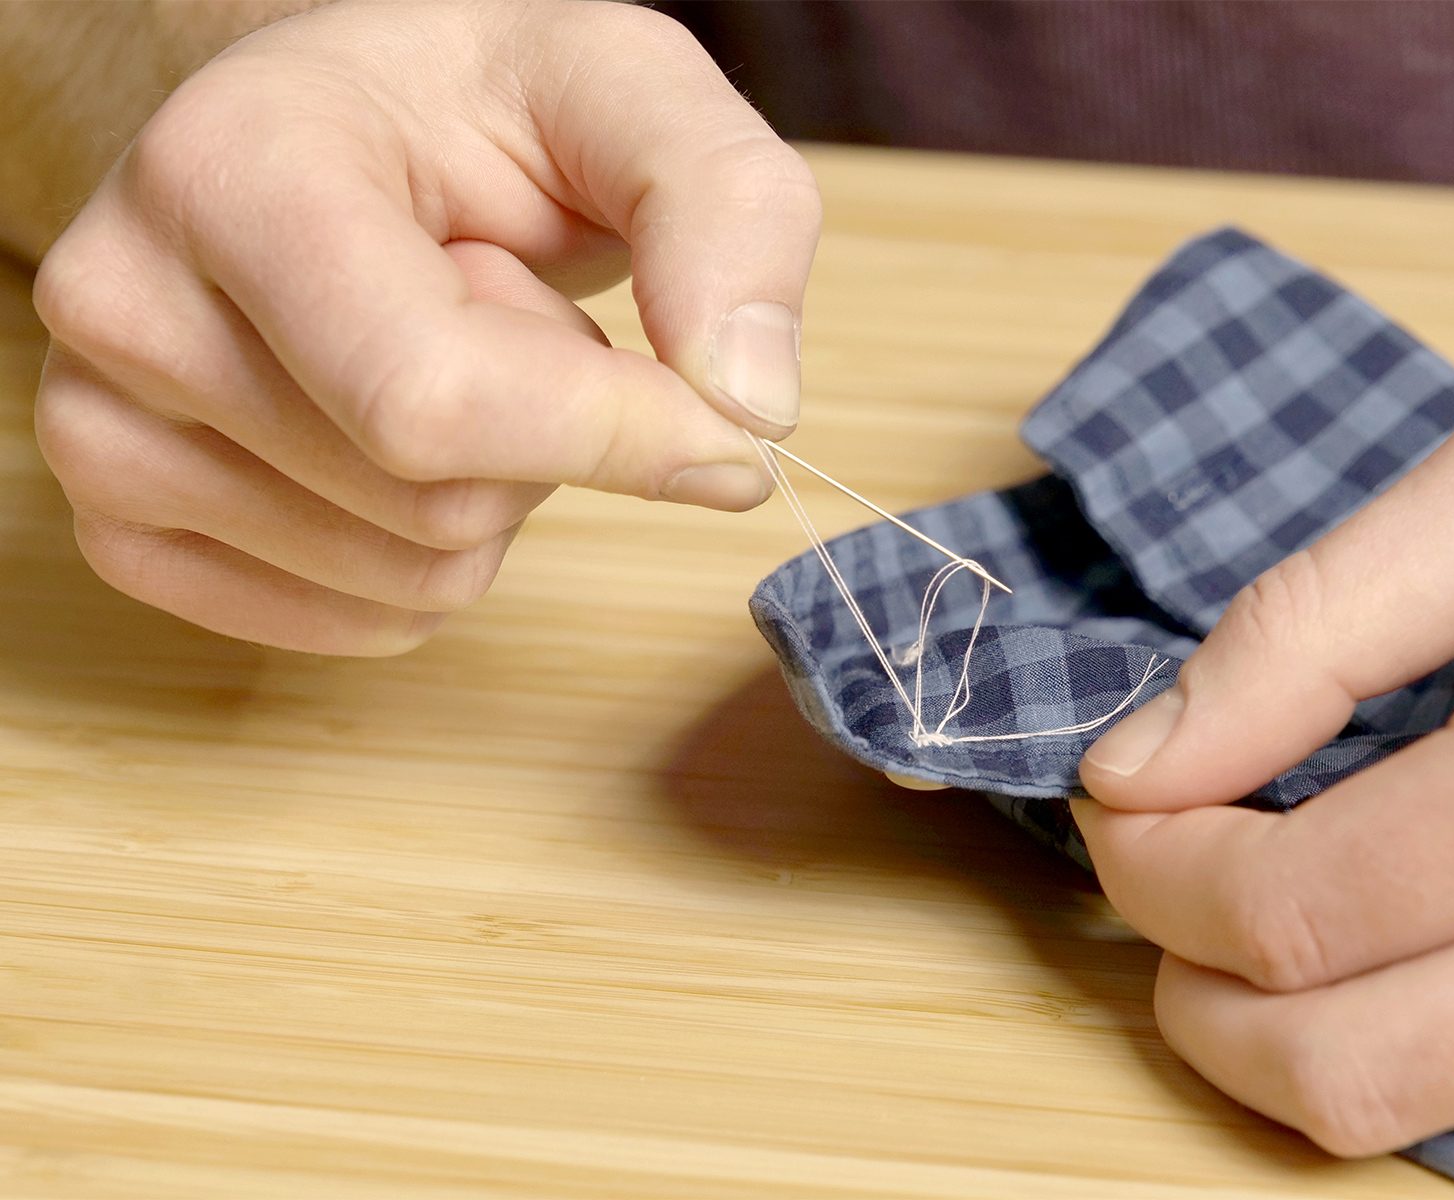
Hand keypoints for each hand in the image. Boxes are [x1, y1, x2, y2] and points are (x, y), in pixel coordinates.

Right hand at [31, 0, 818, 653]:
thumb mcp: (634, 94)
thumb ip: (728, 214)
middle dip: (551, 433)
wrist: (350, 135)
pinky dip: (438, 556)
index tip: (726, 430)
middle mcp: (124, 301)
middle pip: (435, 500)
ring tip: (450, 351)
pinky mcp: (129, 529)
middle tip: (510, 305)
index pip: (429, 397)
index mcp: (231, 166)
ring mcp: (100, 429)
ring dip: (500, 490)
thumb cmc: (481, 109)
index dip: (611, 438)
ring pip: (412, 575)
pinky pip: (365, 625)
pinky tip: (400, 435)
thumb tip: (750, 410)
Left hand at [1075, 389, 1453, 1155]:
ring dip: (1292, 1022)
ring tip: (1272, 897)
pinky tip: (1402, 928)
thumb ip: (1311, 623)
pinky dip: (1414, 1030)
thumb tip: (1142, 761)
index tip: (1124, 806)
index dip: (1156, 870)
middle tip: (1166, 881)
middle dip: (1197, 991)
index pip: (1300, 906)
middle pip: (1347, 1064)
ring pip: (1428, 1107)